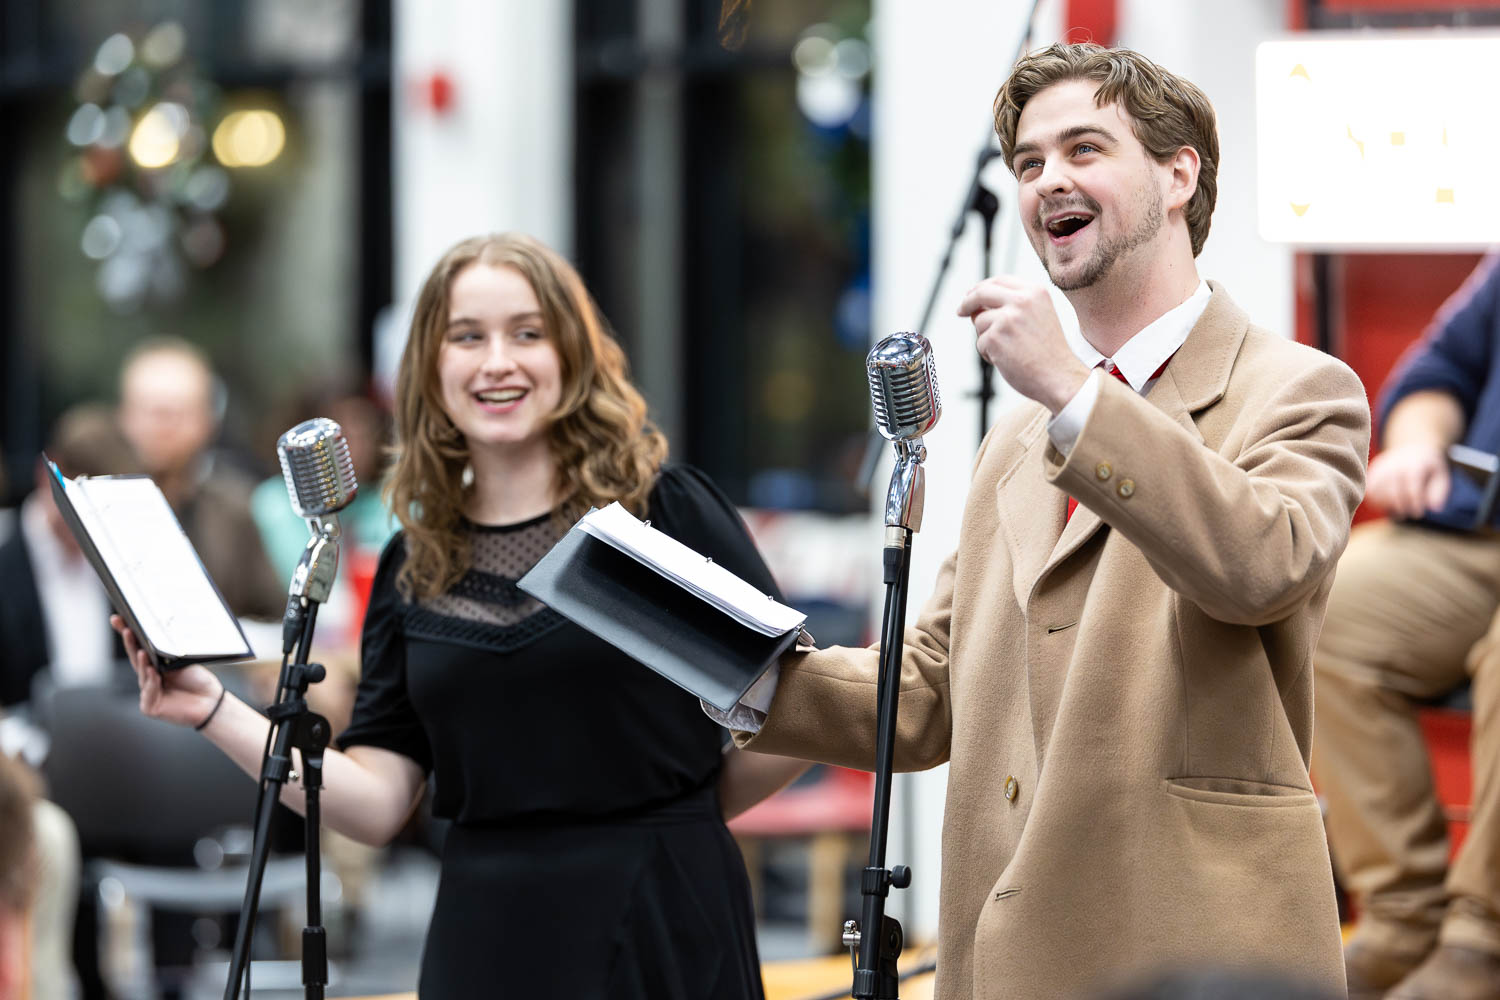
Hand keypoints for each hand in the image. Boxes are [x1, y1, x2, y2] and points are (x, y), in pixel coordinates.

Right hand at [110, 615, 222, 728]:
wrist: (210, 702)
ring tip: (142, 652)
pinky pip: (149, 692)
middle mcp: (148, 677)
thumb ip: (166, 653)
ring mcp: (147, 692)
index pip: (138, 646)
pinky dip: (152, 683)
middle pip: (136, 657)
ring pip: (142, 675)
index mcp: (154, 664)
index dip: (128, 633)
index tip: (118, 618)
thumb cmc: (197, 680)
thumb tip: (156, 633)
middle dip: (130, 642)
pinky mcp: (150, 707)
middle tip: (126, 628)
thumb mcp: (181, 661)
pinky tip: (153, 674)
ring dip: (142, 663)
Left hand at [956, 275, 1089, 413]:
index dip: (982, 287)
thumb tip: (976, 305)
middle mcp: (1022, 300)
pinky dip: (989, 354)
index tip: (971, 294)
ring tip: (1008, 350)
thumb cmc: (1049, 352)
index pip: (1000, 281)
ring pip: (979, 321)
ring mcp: (1008, 318)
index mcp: (1035, 292)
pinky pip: (980, 343)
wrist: (1059, 376)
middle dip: (967, 302)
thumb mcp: (1039, 315)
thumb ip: (1015, 304)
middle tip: (960, 311)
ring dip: (986, 337)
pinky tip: (1008, 360)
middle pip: (981, 293)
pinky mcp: (996, 337)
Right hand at [1365, 442, 1449, 518]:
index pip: (1411, 487)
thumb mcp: (1440, 476)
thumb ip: (1439, 492)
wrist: (1411, 449)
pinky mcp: (1372, 473)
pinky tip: (1388, 505)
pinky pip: (1369, 491)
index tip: (1419, 513)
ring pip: (1378, 492)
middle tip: (1411, 514)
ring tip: (1400, 511)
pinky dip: (1376, 501)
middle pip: (1393, 492)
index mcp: (1414, 464)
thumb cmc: (1427, 468)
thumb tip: (1433, 509)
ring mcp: (1381, 468)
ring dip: (1388, 506)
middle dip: (1402, 507)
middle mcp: (1395, 465)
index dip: (1414, 503)